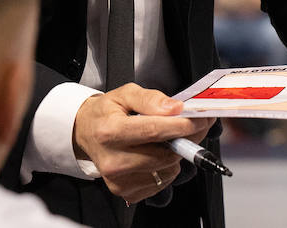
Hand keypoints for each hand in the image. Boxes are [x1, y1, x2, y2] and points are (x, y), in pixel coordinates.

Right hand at [72, 83, 214, 204]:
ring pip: (167, 170)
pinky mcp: (126, 192)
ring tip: (167, 140)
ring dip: (176, 154)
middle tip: (191, 126)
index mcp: (111, 132)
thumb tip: (175, 108)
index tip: (201, 118)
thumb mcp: (124, 93)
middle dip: (185, 139)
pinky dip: (166, 167)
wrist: (85, 133)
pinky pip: (161, 182)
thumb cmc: (106, 113)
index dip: (182, 125)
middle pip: (165, 154)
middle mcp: (113, 160)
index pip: (154, 131)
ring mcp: (119, 180)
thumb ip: (150, 99)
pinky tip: (156, 154)